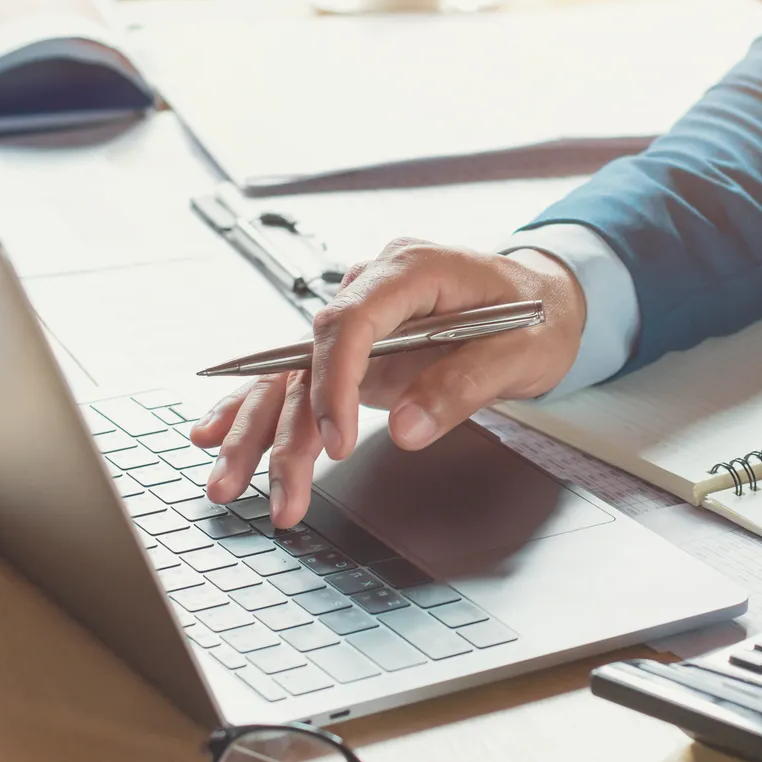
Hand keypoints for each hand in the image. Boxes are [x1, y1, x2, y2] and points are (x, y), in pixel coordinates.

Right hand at [187, 239, 586, 528]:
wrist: (546, 298)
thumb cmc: (539, 315)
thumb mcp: (522, 352)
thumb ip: (462, 386)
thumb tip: (404, 430)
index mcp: (412, 269)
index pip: (349, 321)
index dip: (334, 381)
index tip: (335, 440)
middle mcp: (373, 287)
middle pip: (308, 356)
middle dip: (283, 428)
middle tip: (277, 491)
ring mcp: (360, 319)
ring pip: (292, 374)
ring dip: (258, 432)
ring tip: (227, 485)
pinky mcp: (356, 349)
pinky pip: (298, 377)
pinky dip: (258, 409)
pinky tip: (215, 434)